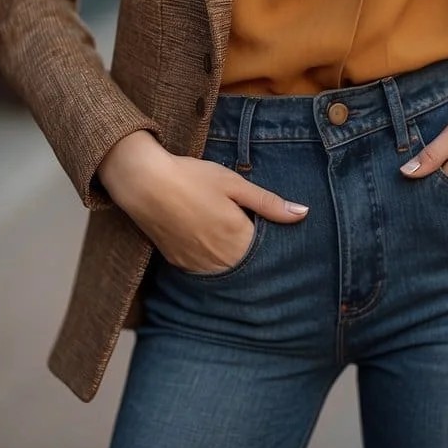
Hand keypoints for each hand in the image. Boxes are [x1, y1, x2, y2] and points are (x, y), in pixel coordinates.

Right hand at [98, 130, 308, 272]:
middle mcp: (219, 260)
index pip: (266, 252)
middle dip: (251, 250)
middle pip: (246, 264)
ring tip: (222, 229)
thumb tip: (303, 213)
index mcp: (237, 239)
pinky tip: (205, 235)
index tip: (264, 224)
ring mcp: (197, 265)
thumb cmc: (192, 178)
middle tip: (243, 224)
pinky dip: (210, 258)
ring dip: (230, 257)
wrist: (144, 183)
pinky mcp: (178, 263)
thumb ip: (269, 203)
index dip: (269, 239)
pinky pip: (203, 269)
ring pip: (225, 270)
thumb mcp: (234, 183)